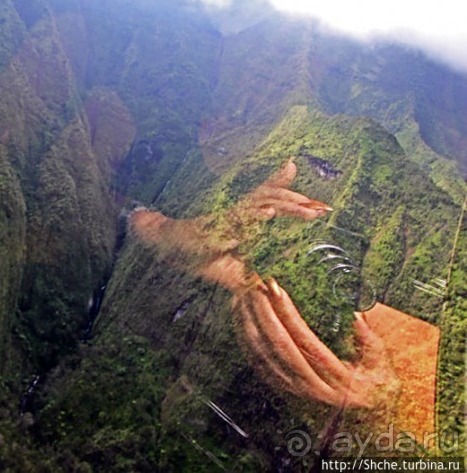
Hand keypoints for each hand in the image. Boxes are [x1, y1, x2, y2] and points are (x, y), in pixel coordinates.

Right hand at [131, 158, 331, 290]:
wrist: (163, 245)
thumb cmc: (197, 256)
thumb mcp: (232, 269)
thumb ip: (253, 277)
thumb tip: (273, 289)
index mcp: (242, 217)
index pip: (271, 200)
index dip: (295, 199)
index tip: (322, 207)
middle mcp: (236, 212)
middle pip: (270, 198)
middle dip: (297, 202)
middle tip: (323, 208)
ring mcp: (224, 216)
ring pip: (258, 204)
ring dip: (283, 205)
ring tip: (307, 211)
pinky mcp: (211, 224)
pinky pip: (233, 219)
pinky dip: (251, 215)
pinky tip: (267, 213)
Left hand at [232, 277, 399, 409]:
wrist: (366, 413)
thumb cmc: (374, 383)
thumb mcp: (381, 362)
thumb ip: (369, 338)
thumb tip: (355, 314)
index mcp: (339, 382)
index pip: (306, 343)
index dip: (289, 315)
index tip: (278, 290)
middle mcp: (313, 388)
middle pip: (279, 345)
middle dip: (265, 312)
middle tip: (256, 285)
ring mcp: (294, 389)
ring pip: (263, 353)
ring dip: (251, 322)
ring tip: (247, 293)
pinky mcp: (281, 387)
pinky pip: (257, 360)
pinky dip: (246, 337)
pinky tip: (243, 316)